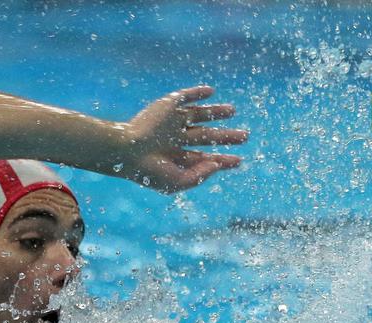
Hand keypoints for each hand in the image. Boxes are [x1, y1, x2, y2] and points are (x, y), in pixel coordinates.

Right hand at [119, 86, 247, 192]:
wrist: (126, 150)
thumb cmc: (148, 171)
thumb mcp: (178, 182)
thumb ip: (199, 176)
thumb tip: (216, 163)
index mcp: (177, 158)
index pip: (204, 158)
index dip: (223, 160)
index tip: (238, 161)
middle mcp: (176, 139)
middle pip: (206, 136)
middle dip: (226, 137)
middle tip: (245, 137)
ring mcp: (171, 122)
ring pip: (199, 115)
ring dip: (216, 112)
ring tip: (232, 110)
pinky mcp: (166, 106)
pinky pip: (185, 97)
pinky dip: (198, 93)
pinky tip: (211, 92)